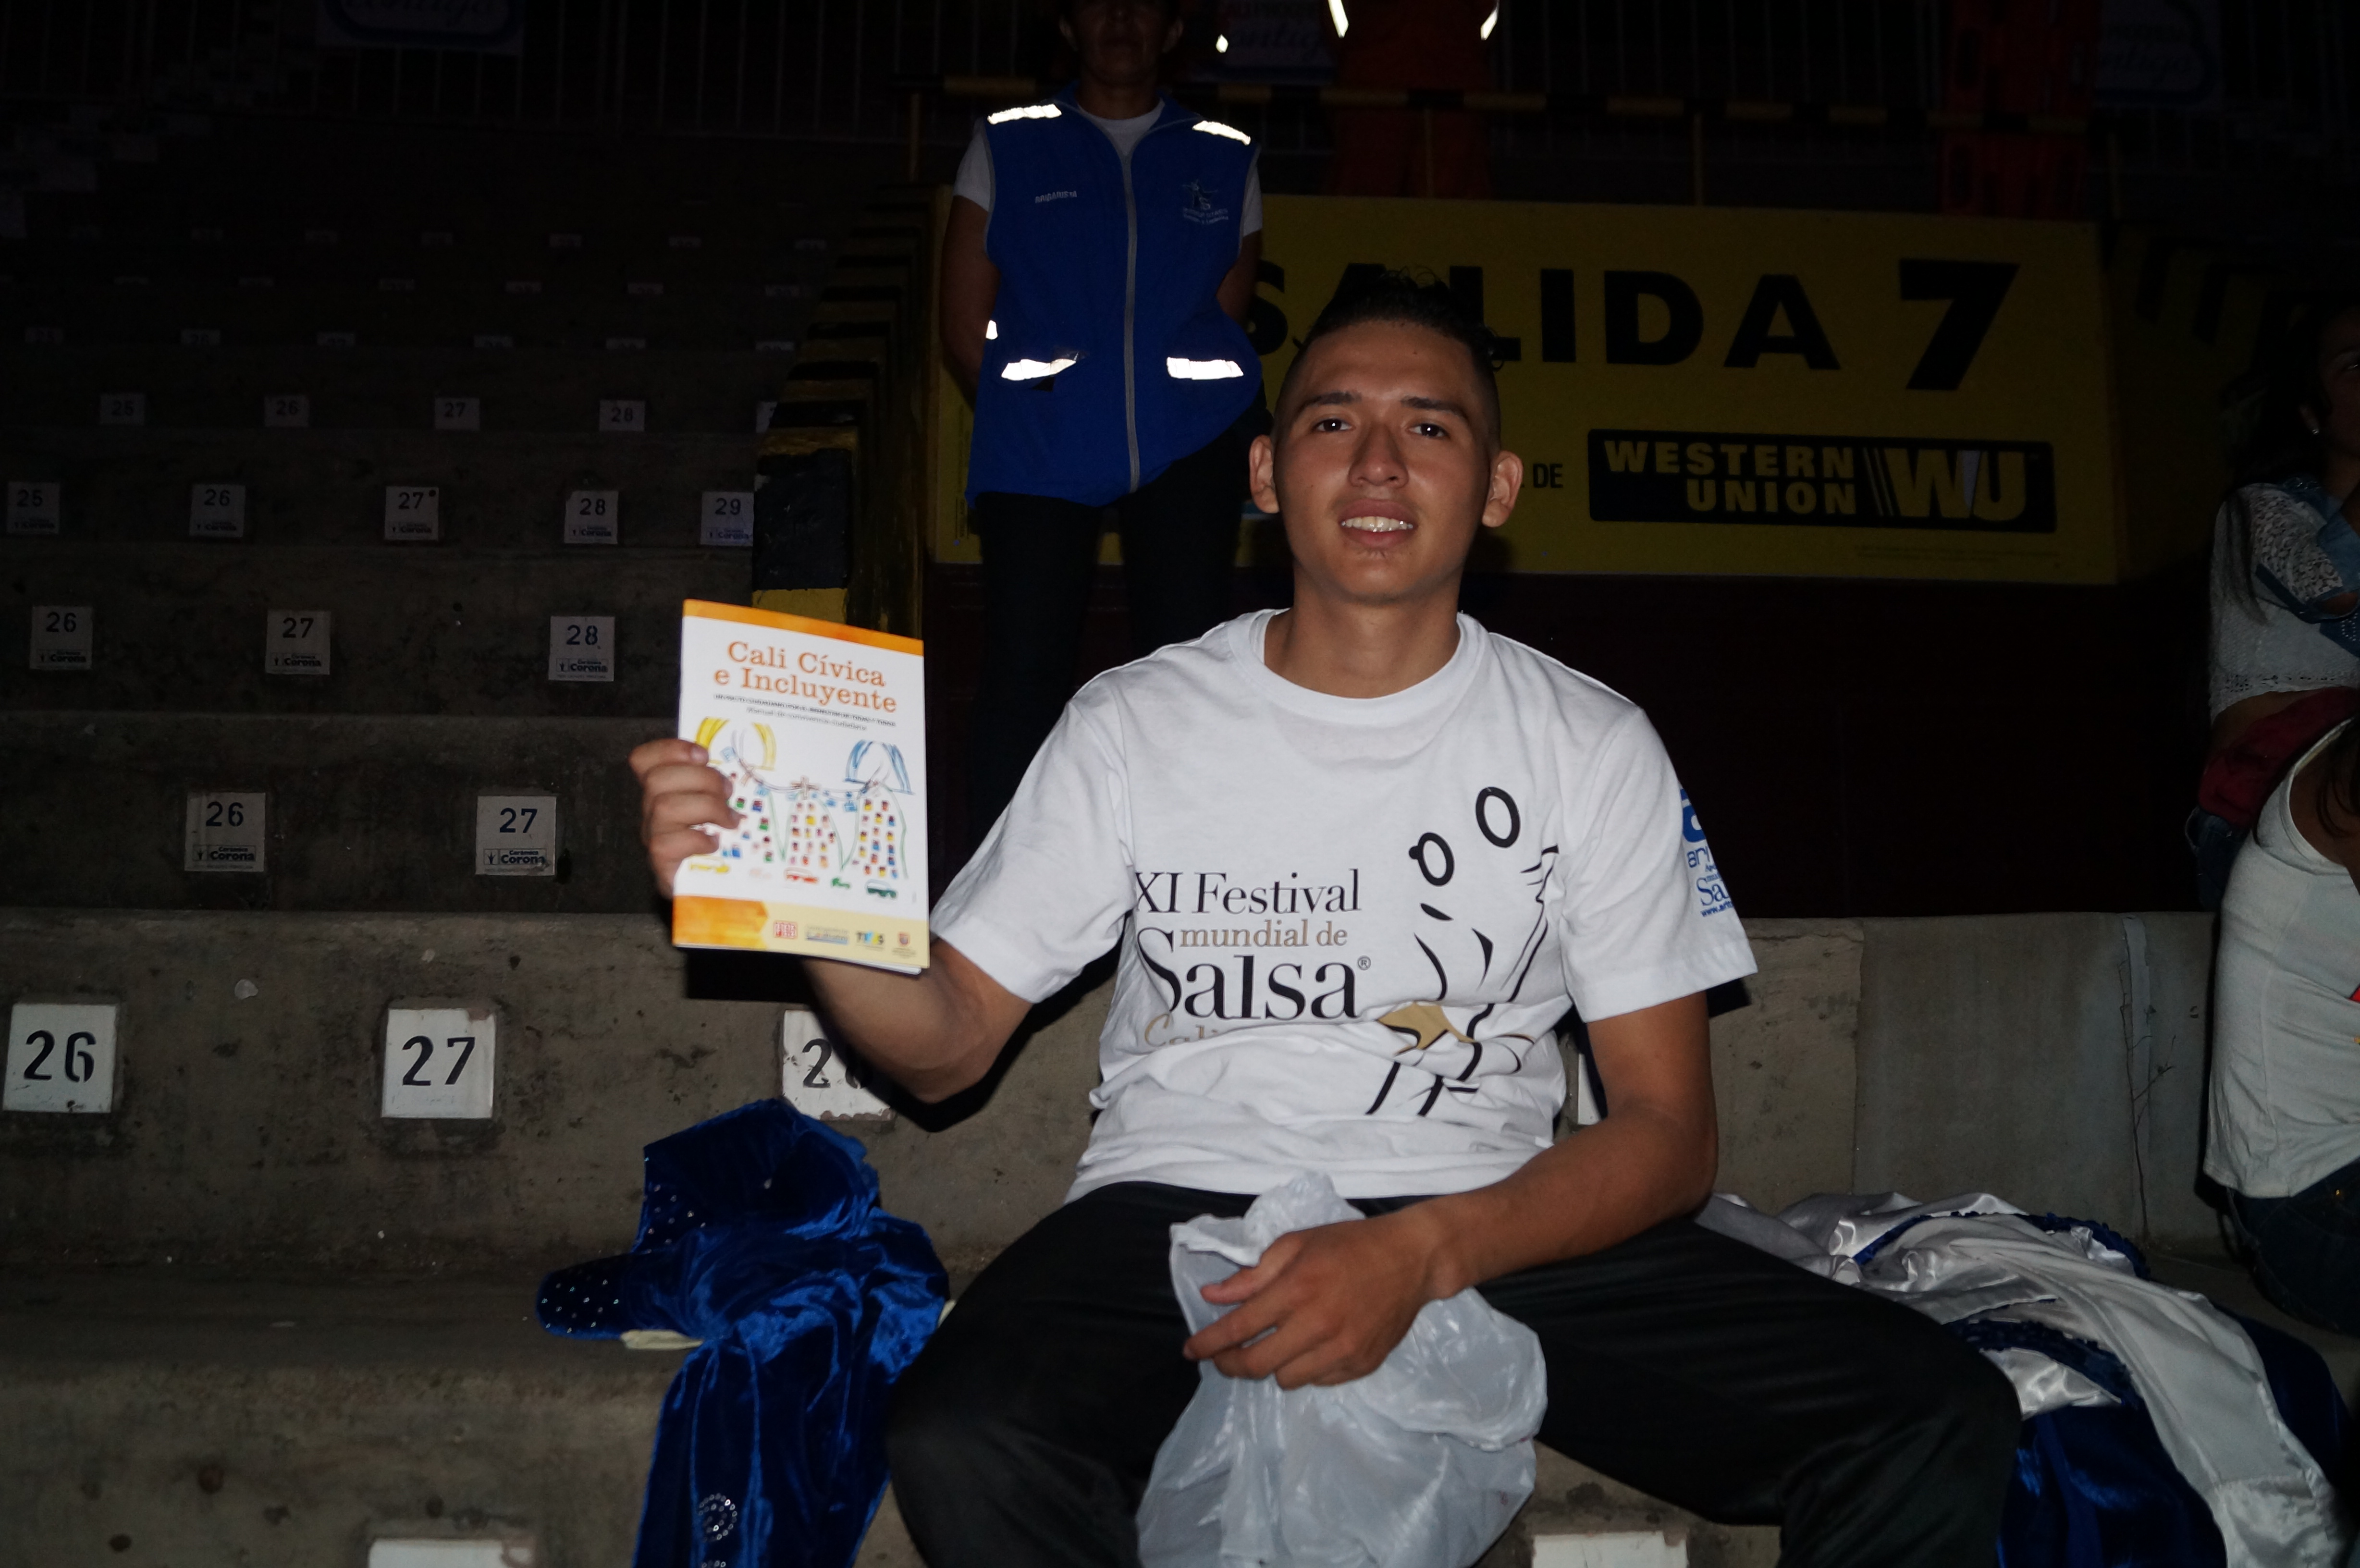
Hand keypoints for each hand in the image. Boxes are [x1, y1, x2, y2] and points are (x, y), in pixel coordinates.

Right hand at [629, 737, 736, 896]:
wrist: (712, 887)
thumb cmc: (722, 839)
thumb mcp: (723, 803)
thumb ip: (723, 783)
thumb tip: (760, 765)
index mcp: (664, 789)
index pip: (645, 760)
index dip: (670, 750)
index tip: (703, 755)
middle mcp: (652, 810)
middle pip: (658, 779)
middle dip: (701, 779)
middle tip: (729, 792)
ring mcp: (654, 837)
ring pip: (664, 808)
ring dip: (706, 808)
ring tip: (730, 820)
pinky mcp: (661, 864)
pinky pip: (666, 844)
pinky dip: (696, 840)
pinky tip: (714, 843)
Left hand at [1181, 1207, 1454, 1389]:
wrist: (1412, 1259)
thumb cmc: (1349, 1244)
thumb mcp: (1296, 1244)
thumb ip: (1252, 1274)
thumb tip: (1213, 1296)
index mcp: (1297, 1290)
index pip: (1238, 1329)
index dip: (1207, 1344)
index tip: (1190, 1351)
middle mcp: (1317, 1326)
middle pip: (1257, 1365)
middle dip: (1230, 1364)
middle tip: (1223, 1356)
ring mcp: (1342, 1351)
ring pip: (1286, 1380)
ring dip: (1271, 1366)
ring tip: (1275, 1345)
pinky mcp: (1361, 1366)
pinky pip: (1317, 1382)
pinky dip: (1305, 1369)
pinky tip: (1310, 1347)